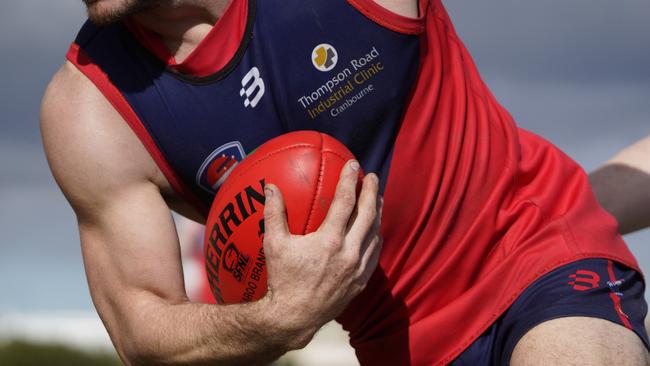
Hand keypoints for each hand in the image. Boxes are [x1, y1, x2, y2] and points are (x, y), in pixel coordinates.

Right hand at [262, 160, 382, 347]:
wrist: (294, 318)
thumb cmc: (282, 280)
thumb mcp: (274, 245)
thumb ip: (274, 213)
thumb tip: (270, 187)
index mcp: (329, 241)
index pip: (346, 202)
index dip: (350, 180)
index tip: (353, 165)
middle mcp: (349, 253)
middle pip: (368, 214)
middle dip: (372, 191)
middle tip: (372, 176)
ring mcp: (358, 268)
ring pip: (375, 233)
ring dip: (377, 212)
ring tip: (376, 198)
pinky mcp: (361, 281)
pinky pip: (375, 254)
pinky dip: (376, 236)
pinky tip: (373, 230)